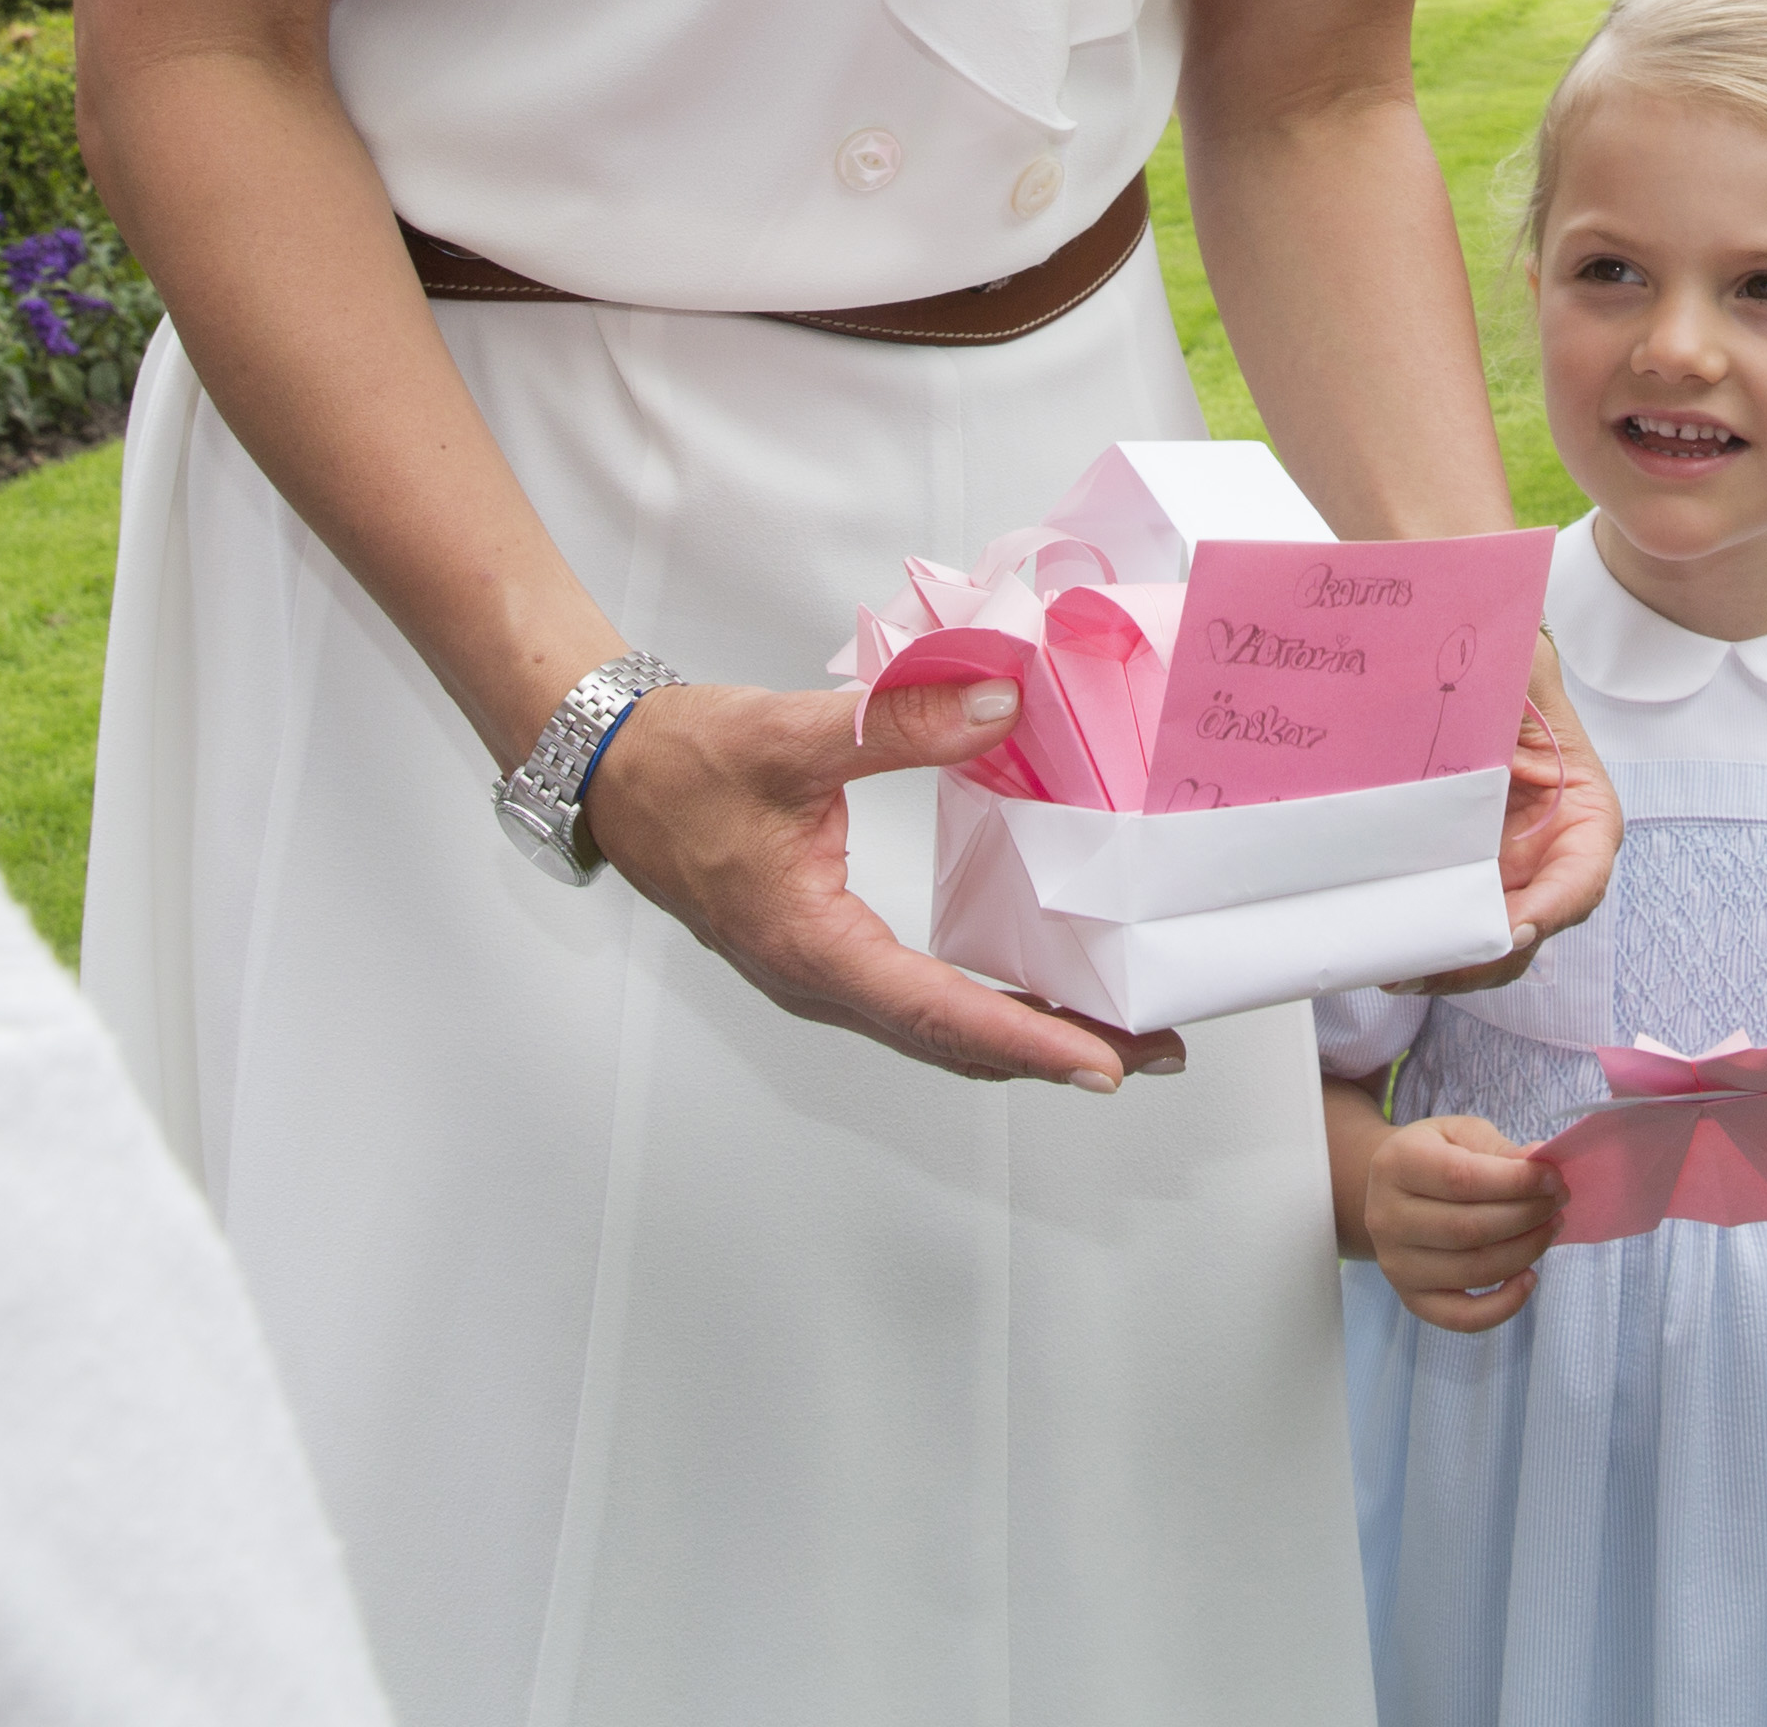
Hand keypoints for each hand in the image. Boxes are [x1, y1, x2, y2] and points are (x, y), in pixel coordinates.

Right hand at [585, 677, 1183, 1092]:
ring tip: (1113, 1030)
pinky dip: (980, 1009)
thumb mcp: (794, 734)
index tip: (1106, 1061)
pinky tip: (1026, 990)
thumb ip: (899, 722)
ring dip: (1022, 1036)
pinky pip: (915, 1001)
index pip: (938, 1012)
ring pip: (935, 1030)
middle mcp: (819, 981)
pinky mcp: (821, 953)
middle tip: (1153, 1049)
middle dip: (1053, 1050)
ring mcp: (819, 975)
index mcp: (812, 947)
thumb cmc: (686, 762)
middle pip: (952, 1041)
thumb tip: (1000, 705)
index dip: (1028, 1039)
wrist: (613, 772)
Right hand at [1363, 1113, 1563, 1332]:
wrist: (1392, 1191)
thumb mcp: (1460, 1135)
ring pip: (1473, 1270)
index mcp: (1397, 1166)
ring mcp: (1397, 1266)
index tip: (1553, 1178)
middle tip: (1559, 1202)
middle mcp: (1387, 1219)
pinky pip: (1463, 1317)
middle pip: (1470, 1229)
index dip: (1515, 1182)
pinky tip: (1529, 1278)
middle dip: (1527, 1216)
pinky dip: (1503, 1305)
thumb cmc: (1435, 1156)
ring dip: (1525, 1251)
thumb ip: (1499, 1149)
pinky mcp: (1412, 1300)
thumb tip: (1541, 1160)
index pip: (1462, 1180)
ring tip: (1551, 1228)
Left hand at [1408, 636, 1622, 995]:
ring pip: (1490, 944)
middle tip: (1438, 963)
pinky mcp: (1466, 884)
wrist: (1474, 688)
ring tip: (1401, 969)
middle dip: (1487, 956)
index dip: (1553, 908)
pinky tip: (1389, 954)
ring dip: (1452, 964)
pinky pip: (1454, 925)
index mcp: (1586, 819)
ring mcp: (1507, 880)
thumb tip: (1497, 660)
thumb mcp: (1526, 670)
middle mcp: (1551, 862)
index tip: (1517, 927)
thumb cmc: (1514, 680)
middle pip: (1531, 929)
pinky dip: (1430, 945)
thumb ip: (1526, 673)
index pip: (1581, 880)